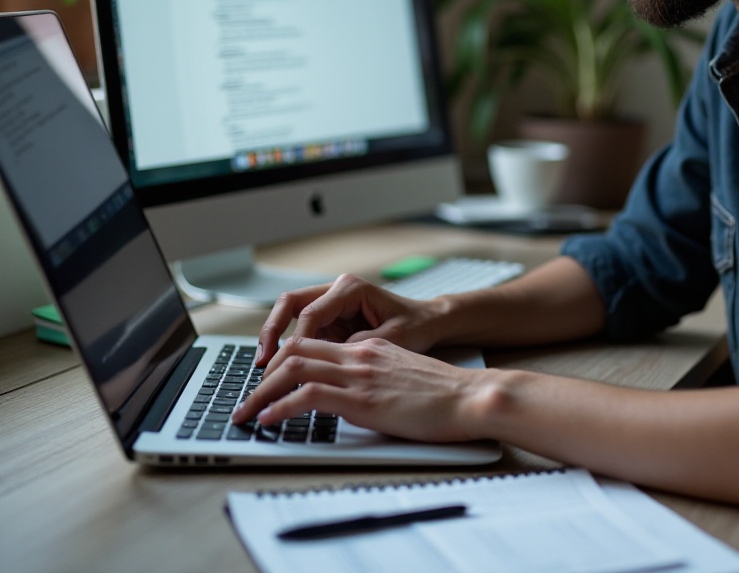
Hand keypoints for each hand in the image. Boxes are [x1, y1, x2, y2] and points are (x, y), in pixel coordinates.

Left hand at [231, 335, 486, 440]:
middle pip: (295, 349)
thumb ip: (375, 379)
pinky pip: (308, 395)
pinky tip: (268, 420)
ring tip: (244, 412)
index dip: (283, 358)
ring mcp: (359, 373)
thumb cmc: (445, 394)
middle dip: (262, 374)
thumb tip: (351, 400)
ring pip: (293, 368)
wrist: (469, 396)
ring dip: (260, 391)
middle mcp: (359, 354)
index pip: (313, 342)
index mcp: (369, 348)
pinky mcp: (362, 398)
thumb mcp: (403, 377)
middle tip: (244, 398)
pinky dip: (280, 407)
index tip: (266, 381)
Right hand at [253, 274, 445, 367]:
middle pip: (290, 303)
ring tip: (264, 368)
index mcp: (351, 289)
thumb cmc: (416, 326)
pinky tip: (282, 370)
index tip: (285, 365)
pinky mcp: (330, 320)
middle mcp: (336, 291)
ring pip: (290, 315)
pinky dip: (289, 348)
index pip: (311, 313)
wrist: (430, 322)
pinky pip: (301, 330)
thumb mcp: (393, 339)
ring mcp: (331, 304)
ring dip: (275, 339)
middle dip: (272, 331)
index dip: (295, 341)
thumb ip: (359, 348)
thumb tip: (328, 363)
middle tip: (262, 361)